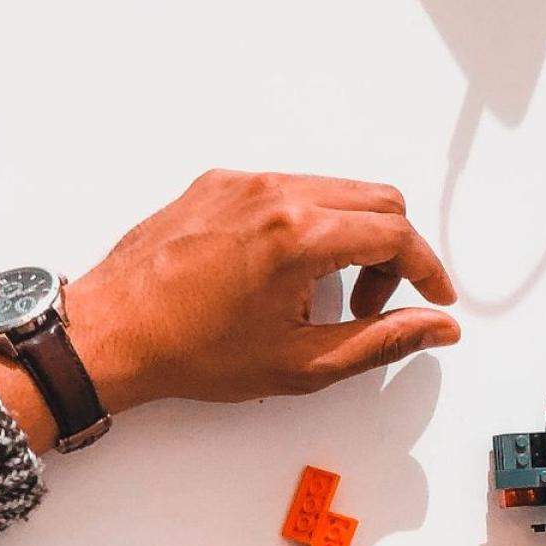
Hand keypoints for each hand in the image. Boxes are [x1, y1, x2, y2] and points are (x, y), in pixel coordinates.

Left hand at [0, 170, 458, 446]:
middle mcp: (273, 194)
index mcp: (299, 235)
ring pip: (333, 190)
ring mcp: (242, 183)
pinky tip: (284, 273)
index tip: (435, 296)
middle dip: (392, 251)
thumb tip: (436, 327)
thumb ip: (382, 341)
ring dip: (350, 236)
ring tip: (323, 293)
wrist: (109, 334)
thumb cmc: (189, 351)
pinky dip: (307, 224)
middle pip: (375, 199)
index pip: (396, 233)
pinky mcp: (216, 184)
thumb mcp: (301, 362)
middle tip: (375, 303)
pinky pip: (287, 189)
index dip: (427, 269)